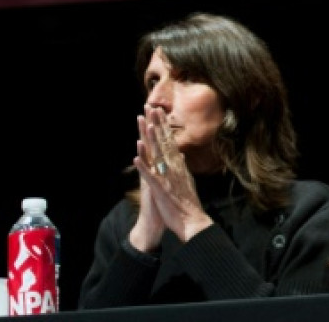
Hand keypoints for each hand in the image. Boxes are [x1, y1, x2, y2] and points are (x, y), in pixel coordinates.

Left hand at [132, 108, 214, 242]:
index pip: (170, 141)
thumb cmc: (187, 203)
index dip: (163, 126)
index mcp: (178, 165)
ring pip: (158, 155)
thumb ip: (182, 167)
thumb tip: (180, 155)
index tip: (159, 112)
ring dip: (152, 140)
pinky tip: (136, 158)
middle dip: (158, 125)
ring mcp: (167, 177)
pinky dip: (143, 167)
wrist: (193, 221)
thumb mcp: (186, 181)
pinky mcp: (161, 189)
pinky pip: (150, 176)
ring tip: (146, 125)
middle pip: (164, 142)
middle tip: (153, 108)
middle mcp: (174, 167)